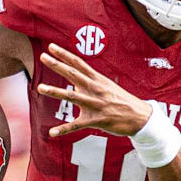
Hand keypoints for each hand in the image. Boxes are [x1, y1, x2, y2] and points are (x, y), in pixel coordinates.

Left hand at [37, 43, 151, 136]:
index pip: (78, 64)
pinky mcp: (96, 120)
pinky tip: (52, 133)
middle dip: (57, 65)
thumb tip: (75, 80)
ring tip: (40, 87)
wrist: (140, 116)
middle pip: (73, 74)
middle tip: (43, 57)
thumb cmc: (122, 100)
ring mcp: (95, 104)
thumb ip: (91, 82)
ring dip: (55, 91)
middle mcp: (95, 89)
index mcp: (98, 80)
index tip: (51, 47)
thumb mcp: (108, 86)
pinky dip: (63, 129)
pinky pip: (76, 125)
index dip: (64, 55)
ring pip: (72, 96)